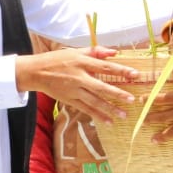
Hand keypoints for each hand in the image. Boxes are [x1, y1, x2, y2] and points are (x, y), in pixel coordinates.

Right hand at [15, 47, 136, 122]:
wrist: (36, 72)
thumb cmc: (58, 59)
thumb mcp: (76, 51)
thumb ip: (96, 51)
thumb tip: (115, 52)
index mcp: (82, 63)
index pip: (105, 67)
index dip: (121, 70)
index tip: (135, 74)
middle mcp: (79, 77)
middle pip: (101, 87)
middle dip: (117, 93)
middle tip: (132, 99)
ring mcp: (74, 90)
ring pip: (94, 101)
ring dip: (110, 109)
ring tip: (124, 115)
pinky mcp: (69, 100)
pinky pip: (85, 109)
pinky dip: (97, 116)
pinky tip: (108, 121)